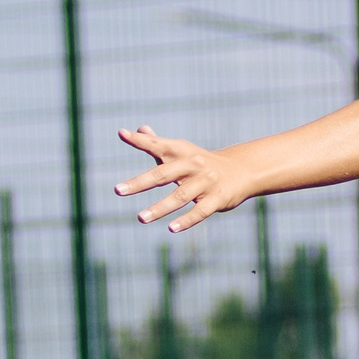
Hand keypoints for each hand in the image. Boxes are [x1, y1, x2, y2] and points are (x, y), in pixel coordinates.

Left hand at [115, 126, 253, 232]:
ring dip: (159, 208)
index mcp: (182, 151)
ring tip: (140, 218)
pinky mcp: (217, 199)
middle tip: (118, 190)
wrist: (241, 171)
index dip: (140, 140)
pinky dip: (186, 220)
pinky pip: (200, 211)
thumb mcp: (183, 151)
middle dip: (140, 182)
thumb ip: (159, 143)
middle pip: (163, 173)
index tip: (122, 134)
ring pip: (180, 196)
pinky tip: (171, 229)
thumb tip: (139, 129)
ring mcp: (206, 182)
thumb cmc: (202, 163)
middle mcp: (193, 164)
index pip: (158, 145)